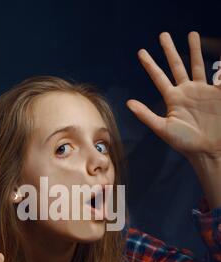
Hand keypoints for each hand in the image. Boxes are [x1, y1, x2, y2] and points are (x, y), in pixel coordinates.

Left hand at [126, 31, 220, 159]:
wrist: (208, 150)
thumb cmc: (185, 143)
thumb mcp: (163, 128)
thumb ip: (146, 115)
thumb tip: (128, 103)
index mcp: (172, 99)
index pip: (158, 77)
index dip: (149, 64)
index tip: (141, 52)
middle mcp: (185, 92)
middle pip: (176, 65)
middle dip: (170, 50)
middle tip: (163, 35)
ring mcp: (201, 91)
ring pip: (196, 65)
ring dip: (194, 49)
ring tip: (192, 34)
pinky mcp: (216, 93)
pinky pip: (216, 75)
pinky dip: (217, 65)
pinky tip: (215, 55)